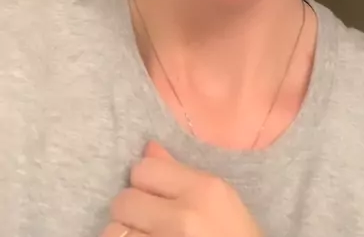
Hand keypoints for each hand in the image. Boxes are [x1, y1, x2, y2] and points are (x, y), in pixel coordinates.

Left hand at [102, 140, 262, 236]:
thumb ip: (181, 173)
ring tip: (143, 235)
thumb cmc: (236, 235)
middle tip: (146, 219)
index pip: (143, 169)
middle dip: (131, 209)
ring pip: (114, 231)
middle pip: (124, 199)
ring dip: (124, 233)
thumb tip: (147, 148)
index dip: (143, 180)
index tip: (152, 193)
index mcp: (203, 190)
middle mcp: (183, 217)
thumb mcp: (220, 199)